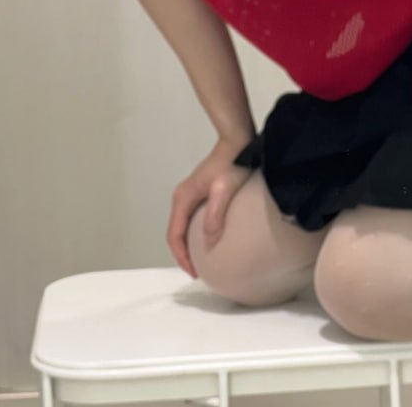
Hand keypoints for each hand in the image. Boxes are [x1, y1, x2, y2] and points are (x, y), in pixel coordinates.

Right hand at [167, 137, 254, 278]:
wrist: (237, 139)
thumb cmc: (232, 162)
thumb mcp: (224, 191)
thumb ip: (215, 216)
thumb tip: (208, 243)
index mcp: (183, 198)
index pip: (174, 236)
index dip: (181, 257)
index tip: (194, 272)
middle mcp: (182, 197)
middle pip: (176, 233)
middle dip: (183, 254)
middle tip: (198, 270)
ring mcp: (190, 193)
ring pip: (183, 226)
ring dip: (189, 244)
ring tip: (204, 259)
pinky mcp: (200, 191)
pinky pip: (192, 218)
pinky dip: (196, 233)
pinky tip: (210, 238)